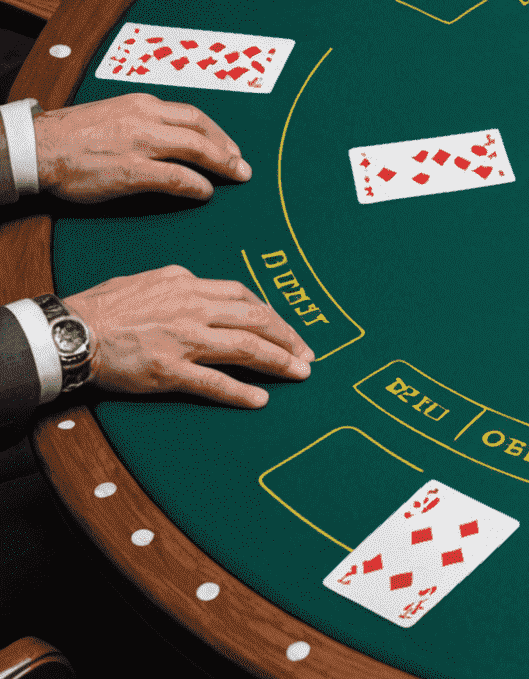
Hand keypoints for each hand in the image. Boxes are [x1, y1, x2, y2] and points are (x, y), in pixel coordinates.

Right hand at [33, 95, 249, 202]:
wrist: (37, 146)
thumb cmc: (70, 136)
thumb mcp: (114, 115)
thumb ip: (143, 123)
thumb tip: (170, 138)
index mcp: (141, 104)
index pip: (192, 114)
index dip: (217, 131)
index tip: (228, 146)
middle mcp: (145, 118)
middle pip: (201, 129)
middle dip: (227, 147)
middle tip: (242, 165)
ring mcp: (139, 143)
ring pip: (195, 148)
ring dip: (222, 164)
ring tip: (236, 177)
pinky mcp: (132, 169)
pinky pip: (176, 177)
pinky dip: (196, 185)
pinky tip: (205, 193)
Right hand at [67, 266, 313, 408]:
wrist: (70, 331)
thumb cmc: (103, 307)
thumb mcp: (148, 280)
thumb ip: (181, 285)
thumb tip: (203, 287)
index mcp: (188, 284)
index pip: (243, 295)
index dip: (271, 313)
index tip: (286, 327)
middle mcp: (192, 308)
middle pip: (256, 319)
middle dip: (288, 337)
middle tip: (308, 353)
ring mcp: (183, 339)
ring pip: (246, 348)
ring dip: (279, 361)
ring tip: (301, 373)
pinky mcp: (169, 369)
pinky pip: (215, 382)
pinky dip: (242, 391)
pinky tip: (261, 398)